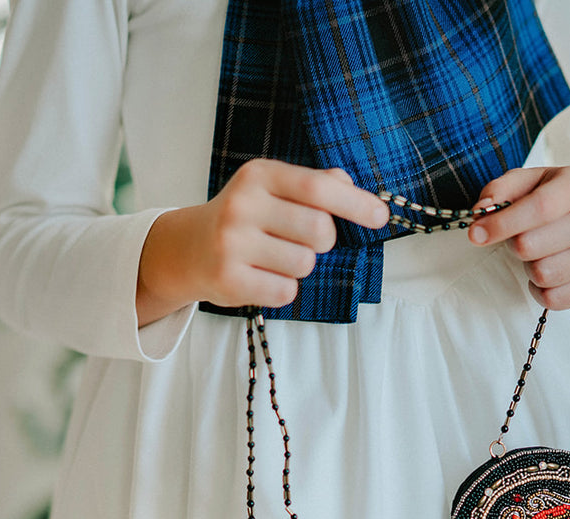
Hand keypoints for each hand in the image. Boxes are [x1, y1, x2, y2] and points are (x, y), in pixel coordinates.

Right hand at [136, 159, 389, 322]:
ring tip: (274, 257)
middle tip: (301, 239)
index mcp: (259, 175)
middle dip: (322, 241)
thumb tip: (349, 185)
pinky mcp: (229, 279)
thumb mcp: (272, 188)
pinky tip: (262, 275)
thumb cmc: (247, 216)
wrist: (188, 248)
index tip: (380, 217)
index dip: (355, 203)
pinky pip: (285, 291)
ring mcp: (232, 244)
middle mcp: (242, 205)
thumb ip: (313, 184)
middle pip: (319, 231)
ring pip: (304, 264)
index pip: (317, 188)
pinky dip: (283, 288)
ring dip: (300, 266)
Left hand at [468, 166, 569, 310]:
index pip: (539, 209)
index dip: (502, 224)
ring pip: (543, 275)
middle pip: (531, 247)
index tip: (476, 235)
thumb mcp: (531, 181)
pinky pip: (554, 299)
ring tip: (539, 254)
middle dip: (514, 245)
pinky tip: (548, 272)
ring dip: (528, 268)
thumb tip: (479, 214)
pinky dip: (540, 290)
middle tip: (521, 237)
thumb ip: (501, 189)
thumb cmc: (558, 197)